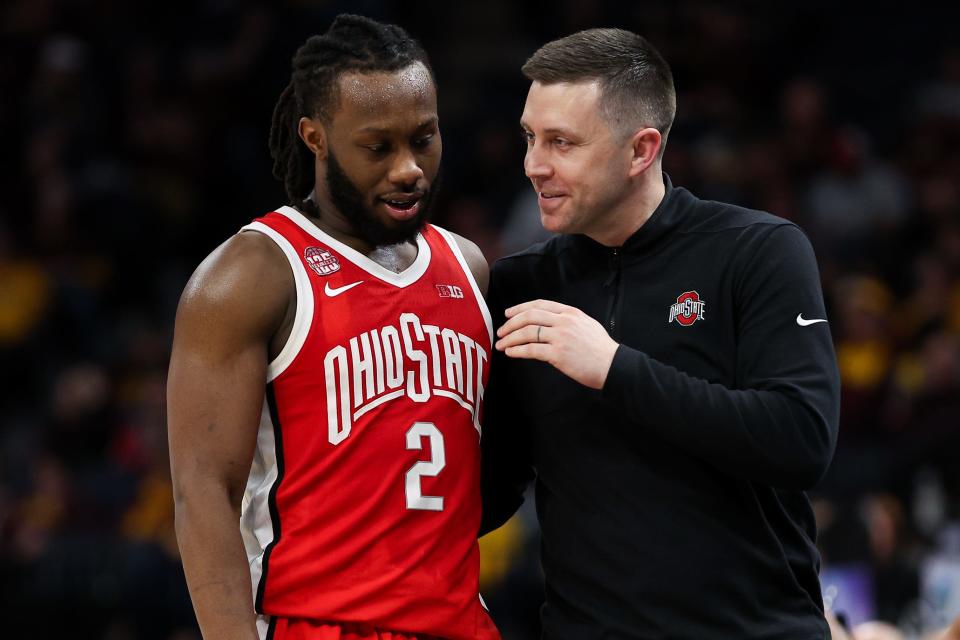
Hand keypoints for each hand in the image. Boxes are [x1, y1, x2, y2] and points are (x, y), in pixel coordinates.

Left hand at [495, 299, 618, 389]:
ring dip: (510, 338)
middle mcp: (564, 321)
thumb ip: (568, 321)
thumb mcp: (587, 325)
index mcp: (570, 313)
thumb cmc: (601, 349)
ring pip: (527, 332)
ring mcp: (561, 337)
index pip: (540, 305)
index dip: (521, 308)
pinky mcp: (558, 354)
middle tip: (501, 331)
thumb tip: (550, 323)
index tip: (508, 314)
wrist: (613, 365)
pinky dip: (517, 350)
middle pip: (529, 316)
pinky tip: (511, 352)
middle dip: (511, 323)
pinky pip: (531, 350)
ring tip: (501, 344)